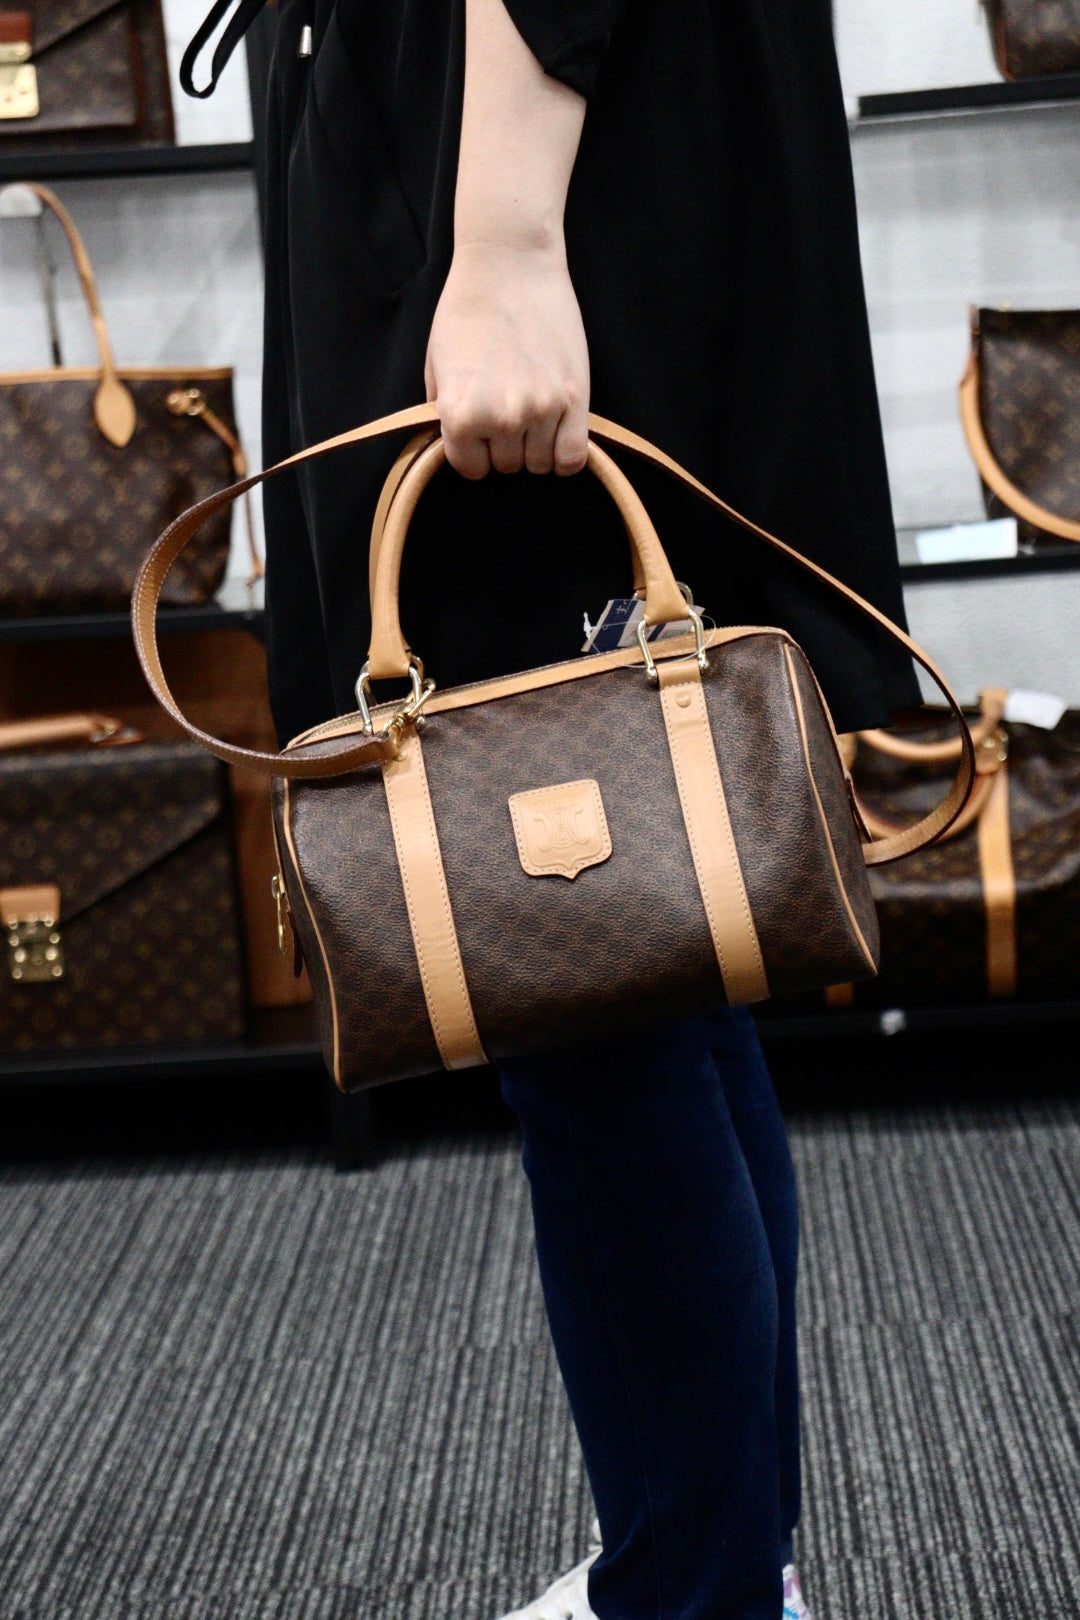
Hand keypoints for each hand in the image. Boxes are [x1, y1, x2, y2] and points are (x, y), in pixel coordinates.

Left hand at [424, 239, 589, 480]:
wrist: (509, 264)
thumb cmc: (466, 309)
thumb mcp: (436, 364)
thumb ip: (443, 413)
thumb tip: (458, 446)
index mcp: (459, 416)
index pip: (471, 469)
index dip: (475, 451)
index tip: (480, 431)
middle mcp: (500, 420)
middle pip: (507, 466)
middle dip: (505, 444)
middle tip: (507, 408)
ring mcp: (540, 411)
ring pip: (540, 464)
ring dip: (535, 445)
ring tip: (531, 410)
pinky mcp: (574, 399)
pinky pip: (573, 457)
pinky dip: (565, 455)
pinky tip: (559, 433)